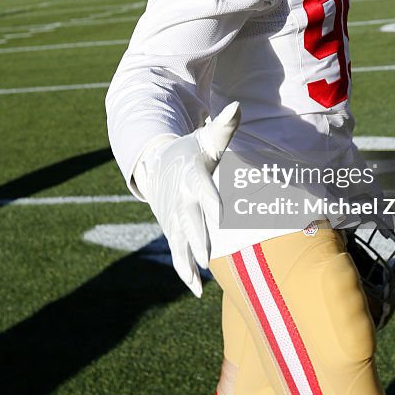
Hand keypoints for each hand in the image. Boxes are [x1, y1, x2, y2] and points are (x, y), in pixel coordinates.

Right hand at [139, 102, 240, 295]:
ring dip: (189, 260)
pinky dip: (183, 271)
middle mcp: (180, 199)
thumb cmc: (192, 150)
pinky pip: (176, 253)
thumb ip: (224, 125)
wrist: (157, 164)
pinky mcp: (171, 229)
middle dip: (198, 238)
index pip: (202, 190)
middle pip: (189, 220)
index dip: (211, 203)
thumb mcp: (206, 137)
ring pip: (180, 241)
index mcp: (192, 176)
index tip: (221, 216)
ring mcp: (173, 217)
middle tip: (209, 256)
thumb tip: (237, 105)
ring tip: (200, 279)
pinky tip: (195, 290)